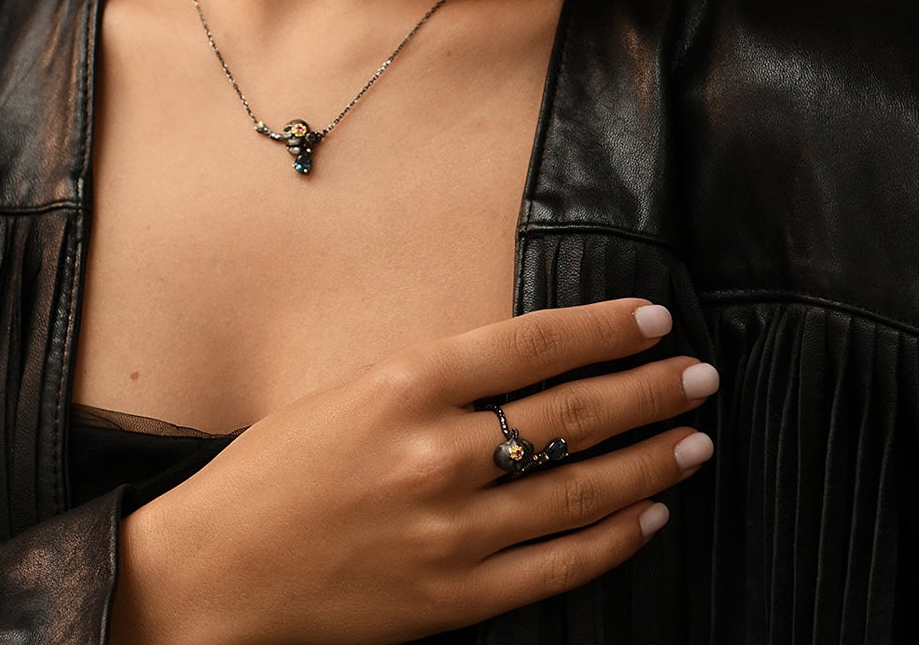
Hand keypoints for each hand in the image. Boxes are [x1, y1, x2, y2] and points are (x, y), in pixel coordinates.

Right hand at [111, 298, 716, 644]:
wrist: (219, 570)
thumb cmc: (277, 468)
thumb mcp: (350, 390)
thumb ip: (439, 382)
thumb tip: (533, 367)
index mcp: (405, 384)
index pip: (532, 344)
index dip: (602, 329)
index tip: (652, 319)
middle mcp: (437, 452)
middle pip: (571, 413)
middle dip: (648, 390)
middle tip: (699, 374)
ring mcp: (451, 530)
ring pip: (580, 489)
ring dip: (650, 459)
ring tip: (694, 438)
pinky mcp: (456, 598)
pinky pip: (560, 566)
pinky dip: (615, 536)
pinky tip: (651, 511)